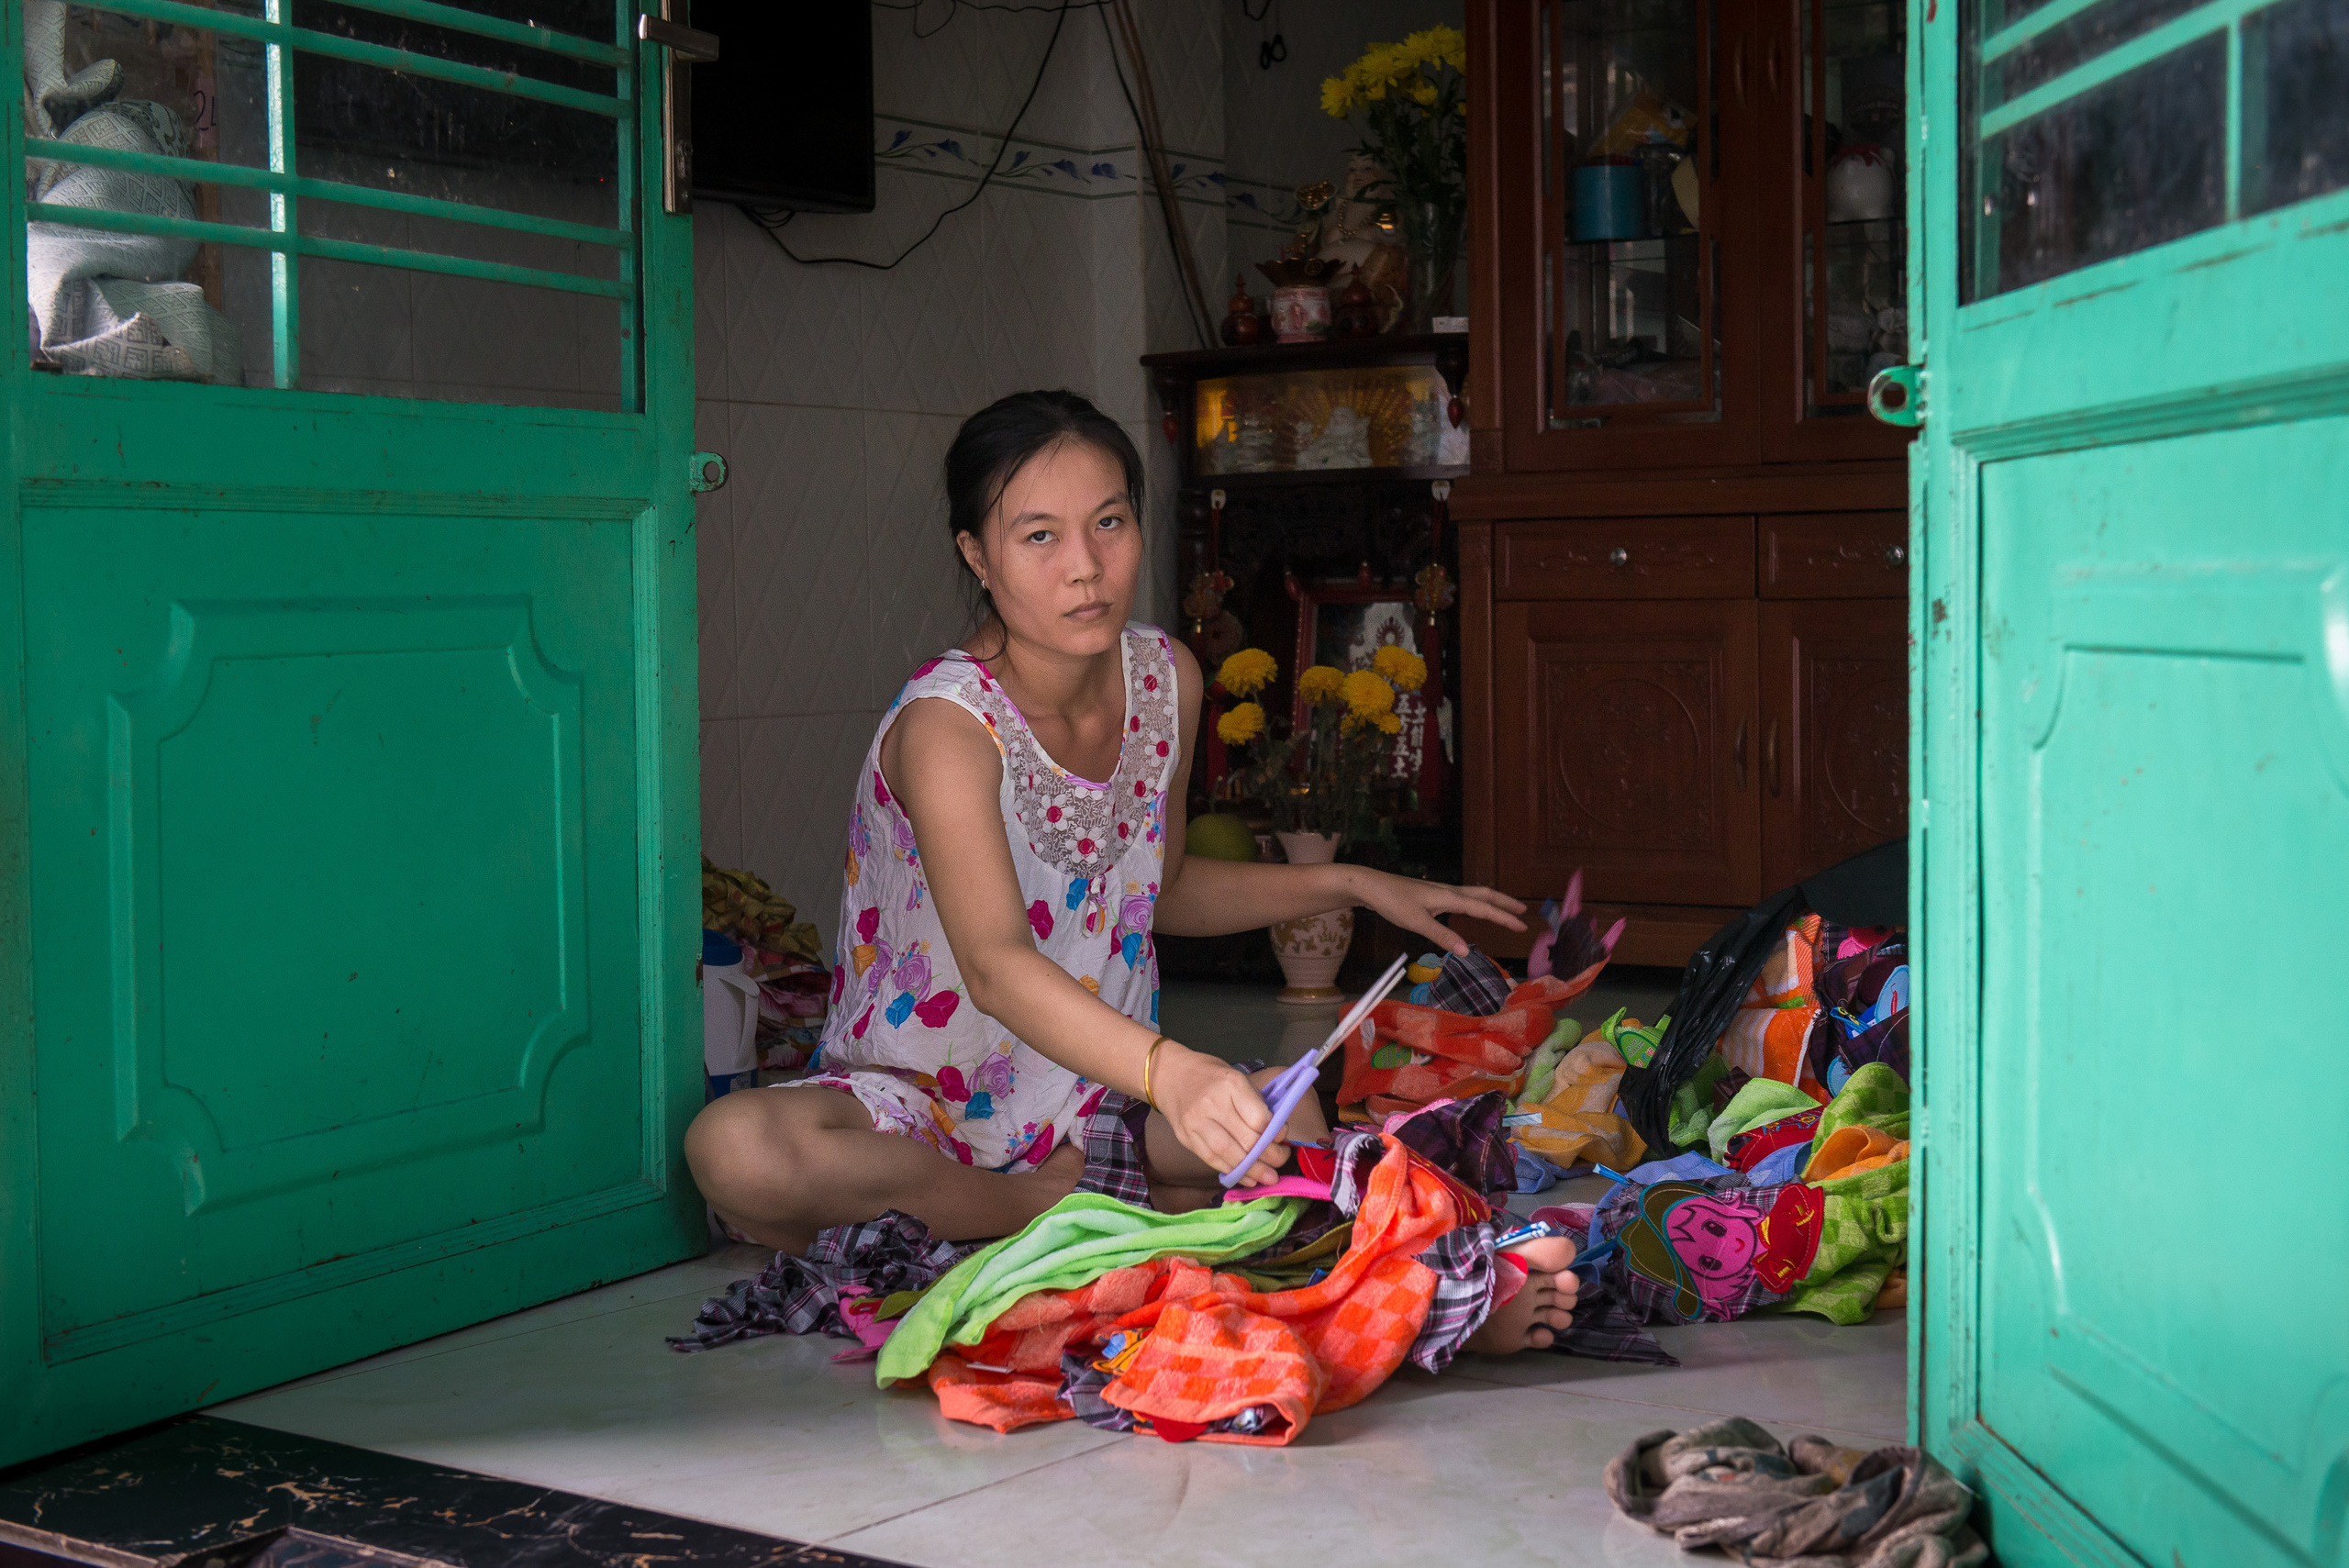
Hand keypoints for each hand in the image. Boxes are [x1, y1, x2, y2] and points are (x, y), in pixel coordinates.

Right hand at [1152, 1044, 1285, 1186]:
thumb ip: (1256, 1105)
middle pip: (1246, 1139)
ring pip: (1228, 1154)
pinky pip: (1211, 1159)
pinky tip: (1247, 1177)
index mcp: (1231, 1084)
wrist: (1172, 1075)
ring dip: (1252, 1170)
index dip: (1275, 1134)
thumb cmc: (1213, 1077)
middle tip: (1281, 1161)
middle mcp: (1212, 1103)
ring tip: (1268, 1177)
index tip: (1282, 1138)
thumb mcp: (1238, 1079)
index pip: (1259, 1118)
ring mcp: (1195, 1122)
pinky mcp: (1186, 1137)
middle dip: (1269, 1156)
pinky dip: (1232, 1171)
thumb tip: (1277, 1135)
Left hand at [1349, 868, 1527, 957]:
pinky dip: (1474, 902)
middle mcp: (1447, 891)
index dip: (1503, 917)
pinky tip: (1469, 909)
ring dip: (1490, 901)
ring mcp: (1438, 892)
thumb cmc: (1392, 901)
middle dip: (1504, 903)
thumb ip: (1441, 935)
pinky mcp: (1430, 895)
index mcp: (1448, 897)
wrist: (1369, 885)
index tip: (1523, 926)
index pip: (1483, 908)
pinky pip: (1461, 898)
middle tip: (1523, 911)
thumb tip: (1466, 951)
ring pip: (1472, 894)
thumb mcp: (1416, 921)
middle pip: (1483, 894)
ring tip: (1503, 908)